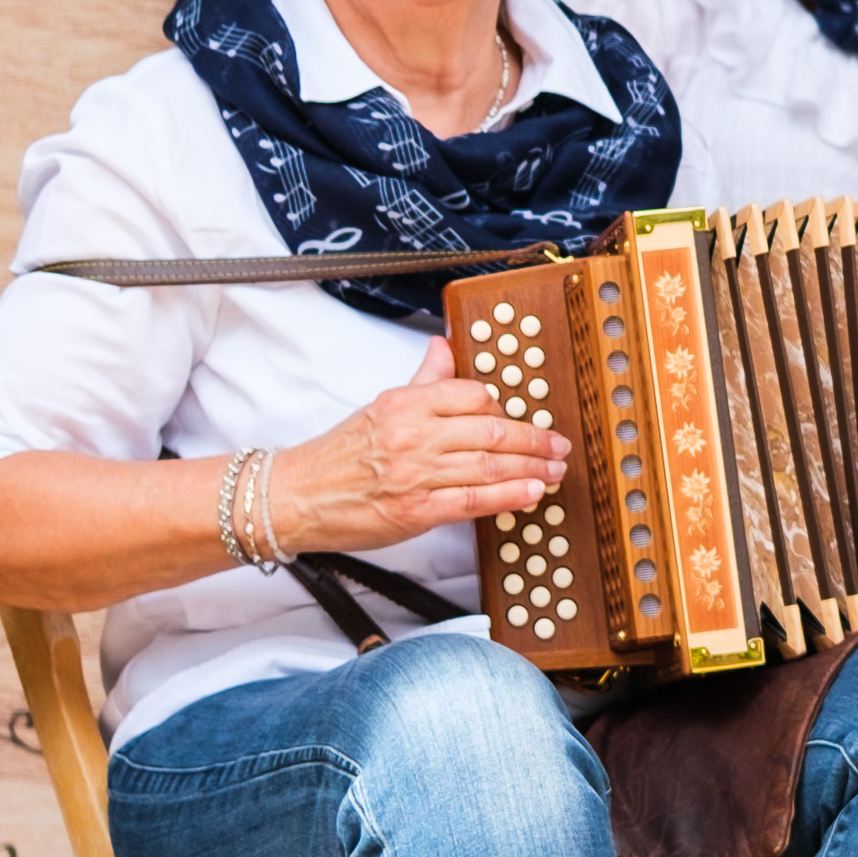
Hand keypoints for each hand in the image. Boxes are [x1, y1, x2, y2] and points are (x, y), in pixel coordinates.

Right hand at [264, 338, 570, 551]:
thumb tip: (444, 346)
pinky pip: (475, 500)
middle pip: (491, 432)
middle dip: (534, 440)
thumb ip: (422, 380)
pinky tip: (532, 492)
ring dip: (532, 468)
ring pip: (489, 466)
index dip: (504, 410)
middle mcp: (414, 434)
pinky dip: (509, 495)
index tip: (524, 420)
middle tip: (559, 446)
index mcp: (406, 404)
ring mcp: (416, 473)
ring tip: (556, 470)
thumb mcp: (380, 406)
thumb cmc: (338, 456)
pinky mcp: (417, 510)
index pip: (473, 395)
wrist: (297, 496)